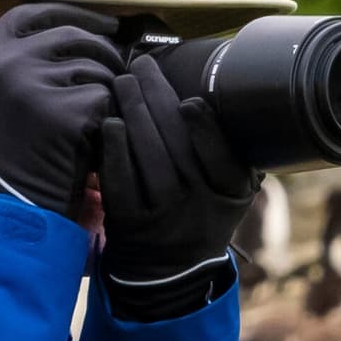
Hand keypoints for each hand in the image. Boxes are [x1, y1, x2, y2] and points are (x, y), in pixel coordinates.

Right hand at [0, 4, 122, 214]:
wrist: (12, 198)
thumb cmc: (19, 144)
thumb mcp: (4, 91)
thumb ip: (27, 57)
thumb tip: (84, 25)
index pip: (33, 12)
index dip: (72, 12)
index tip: (103, 22)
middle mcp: (4, 63)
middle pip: (72, 35)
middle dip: (104, 50)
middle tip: (117, 70)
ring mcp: (31, 85)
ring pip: (94, 65)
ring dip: (107, 86)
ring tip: (96, 112)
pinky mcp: (62, 111)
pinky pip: (104, 95)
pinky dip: (107, 113)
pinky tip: (93, 132)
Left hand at [96, 58, 256, 314]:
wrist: (169, 274)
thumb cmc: (200, 215)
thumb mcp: (230, 195)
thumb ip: (230, 155)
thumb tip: (217, 93)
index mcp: (230, 195)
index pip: (222, 159)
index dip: (206, 130)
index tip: (190, 100)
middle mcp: (199, 208)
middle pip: (179, 146)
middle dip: (158, 99)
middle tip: (142, 66)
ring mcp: (163, 217)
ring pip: (149, 158)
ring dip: (134, 112)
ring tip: (122, 82)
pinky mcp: (130, 224)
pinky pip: (121, 181)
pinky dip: (115, 149)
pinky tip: (110, 122)